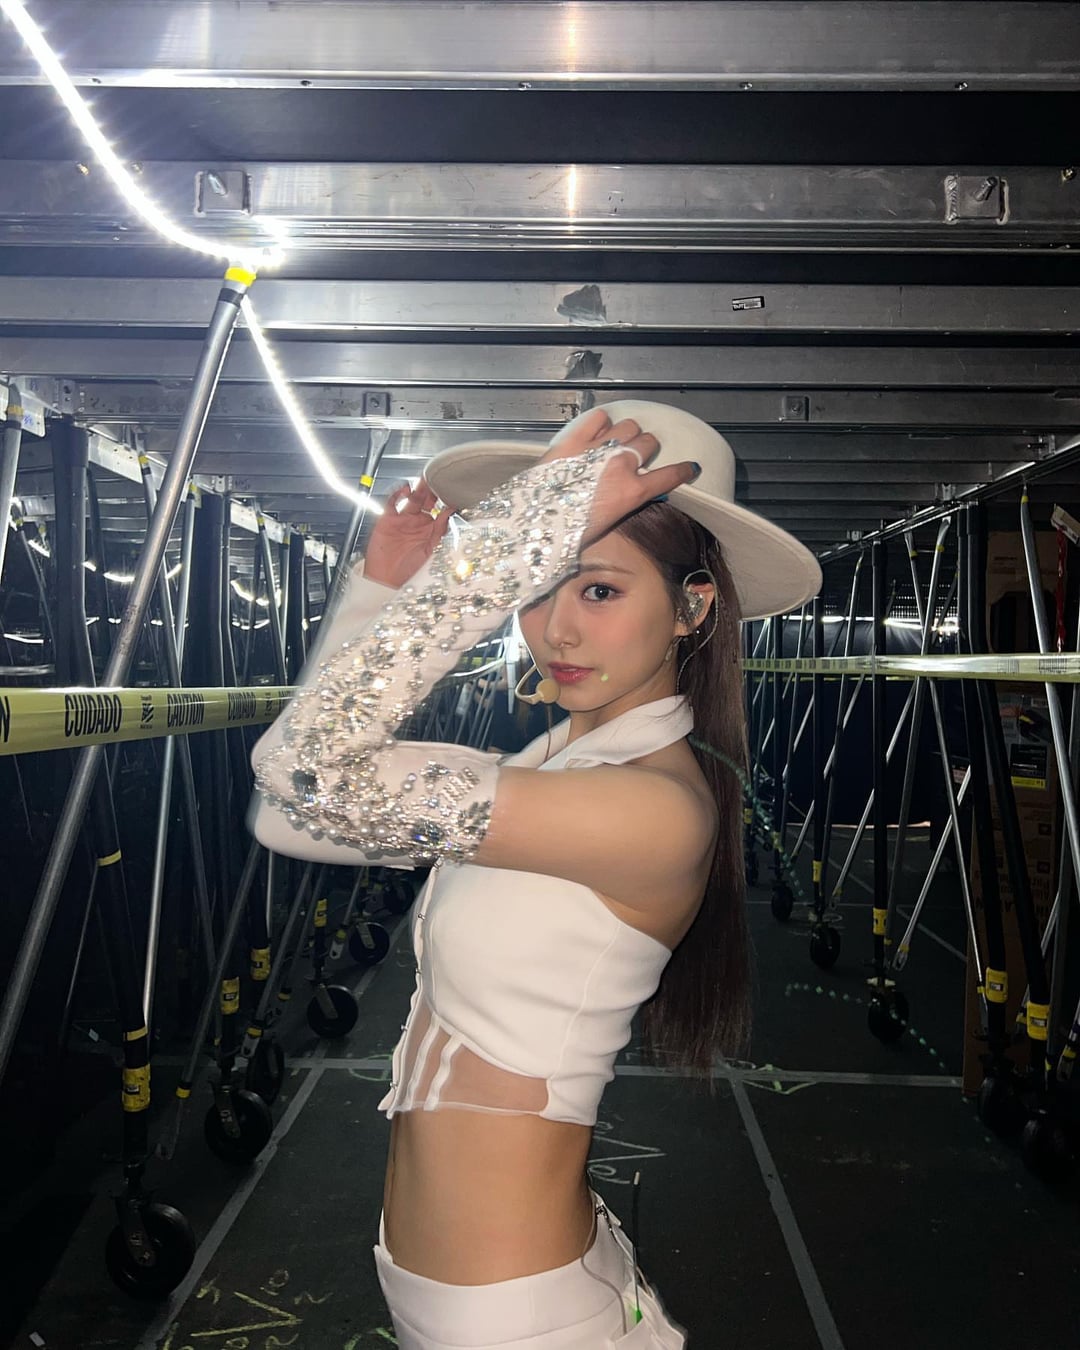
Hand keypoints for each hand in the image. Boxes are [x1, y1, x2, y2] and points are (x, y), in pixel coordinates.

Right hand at [363, 480, 451, 587]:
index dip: (445, 500)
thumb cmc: (409, 570)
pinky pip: (393, 502)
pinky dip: (398, 493)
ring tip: (425, 480)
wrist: (386, 579)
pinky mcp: (388, 519)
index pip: (440, 509)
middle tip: (439, 478)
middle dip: (432, 489)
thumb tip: (450, 513)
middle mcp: (417, 522)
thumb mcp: (430, 550)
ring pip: (412, 498)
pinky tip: (405, 489)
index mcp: (430, 529)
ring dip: (418, 488)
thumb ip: (440, 530)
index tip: (453, 490)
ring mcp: (403, 519)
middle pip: (426, 500)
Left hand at [538, 408, 698, 546]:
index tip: (690, 468)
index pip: (670, 476)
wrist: (533, 522)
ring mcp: (599, 448)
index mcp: (632, 492)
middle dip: (646, 449)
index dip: (683, 471)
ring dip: (627, 433)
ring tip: (615, 442)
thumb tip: (633, 494)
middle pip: (649, 443)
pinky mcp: (575, 438)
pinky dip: (601, 423)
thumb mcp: (607, 526)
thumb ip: (625, 504)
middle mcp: (621, 465)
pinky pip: (599, 418)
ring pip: (629, 425)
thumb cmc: (569, 533)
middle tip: (635, 457)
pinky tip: (596, 432)